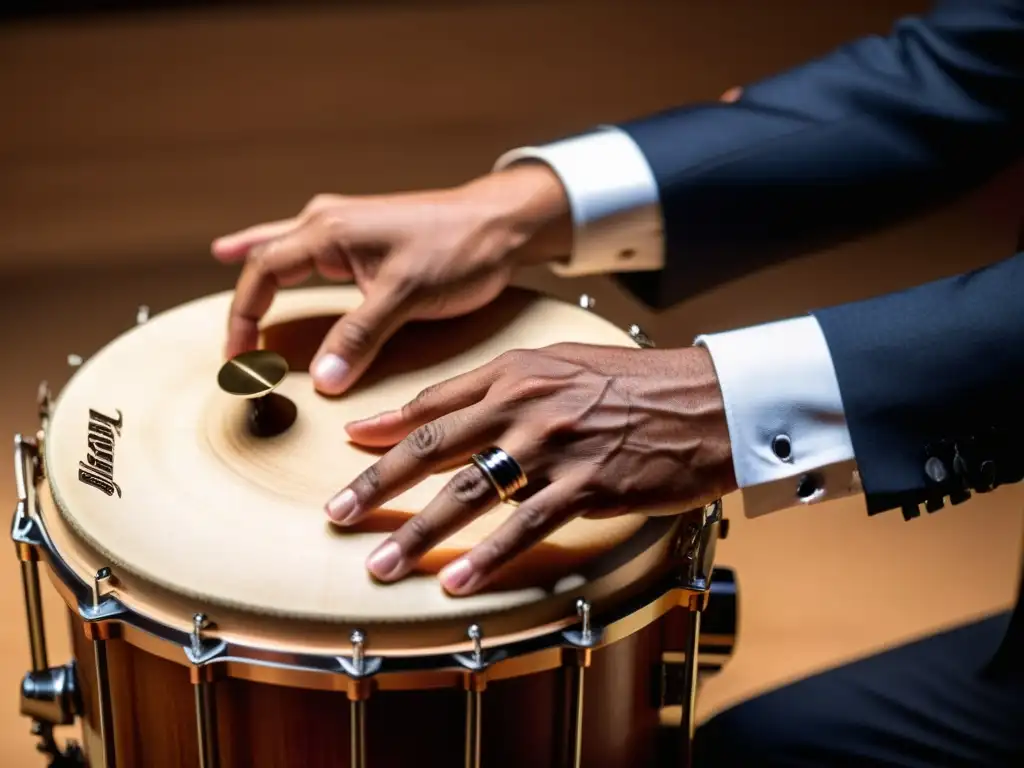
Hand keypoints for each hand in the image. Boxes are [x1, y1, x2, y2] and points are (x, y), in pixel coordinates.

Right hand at [211, 164, 571, 394]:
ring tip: (221, 260)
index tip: (240, 360)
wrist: (502, 223)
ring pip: (284, 245)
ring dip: (255, 263)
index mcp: (328, 231)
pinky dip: (283, 252)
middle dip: (246, 302)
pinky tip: (268, 245)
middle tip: (234, 347)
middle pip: (267, 260)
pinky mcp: (367, 236)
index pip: (264, 274)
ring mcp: (347, 225)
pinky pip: (309, 246)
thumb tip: (322, 382)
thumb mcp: (406, 295)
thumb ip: (360, 337)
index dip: (244, 318)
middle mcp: (329, 222)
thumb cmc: (459, 249)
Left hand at [327, 343, 736, 594]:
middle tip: (335, 514)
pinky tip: (457, 582)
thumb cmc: (636, 384)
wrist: (707, 400)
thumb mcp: (565, 365)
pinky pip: (524, 527)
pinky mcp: (586, 486)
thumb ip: (508, 386)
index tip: (350, 448)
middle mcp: (525, 406)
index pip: (436, 402)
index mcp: (517, 372)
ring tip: (380, 563)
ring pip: (468, 493)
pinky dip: (486, 557)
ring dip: (416, 532)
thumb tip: (457, 410)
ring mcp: (554, 447)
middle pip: (434, 449)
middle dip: (377, 485)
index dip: (387, 428)